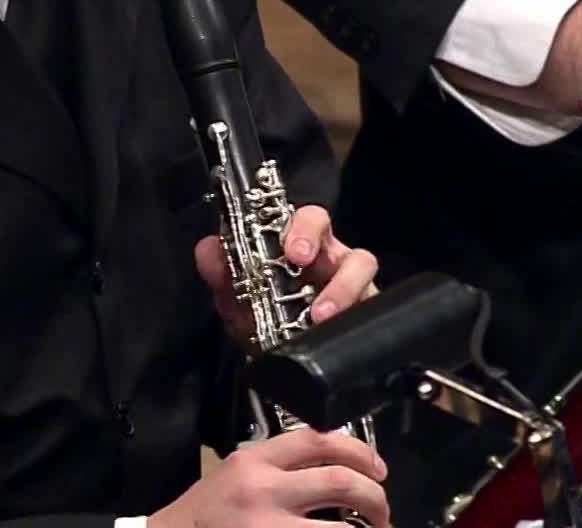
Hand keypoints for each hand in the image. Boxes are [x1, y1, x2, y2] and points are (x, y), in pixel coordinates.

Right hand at [147, 427, 389, 527]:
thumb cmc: (205, 514)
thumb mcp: (235, 475)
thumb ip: (276, 469)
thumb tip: (334, 476)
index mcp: (255, 461)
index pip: (318, 440)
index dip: (361, 451)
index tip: (377, 469)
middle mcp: (265, 490)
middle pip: (343, 481)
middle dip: (376, 498)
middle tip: (381, 512)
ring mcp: (271, 527)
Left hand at [196, 204, 378, 349]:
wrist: (286, 367)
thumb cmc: (265, 323)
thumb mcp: (236, 301)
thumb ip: (220, 274)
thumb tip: (208, 249)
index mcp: (287, 245)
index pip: (284, 213)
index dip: (279, 215)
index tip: (266, 231)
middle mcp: (320, 254)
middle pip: (321, 221)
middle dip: (308, 232)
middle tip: (296, 256)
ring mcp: (349, 279)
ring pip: (360, 260)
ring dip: (341, 284)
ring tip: (319, 313)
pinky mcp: (369, 306)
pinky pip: (373, 299)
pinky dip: (354, 307)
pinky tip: (335, 324)